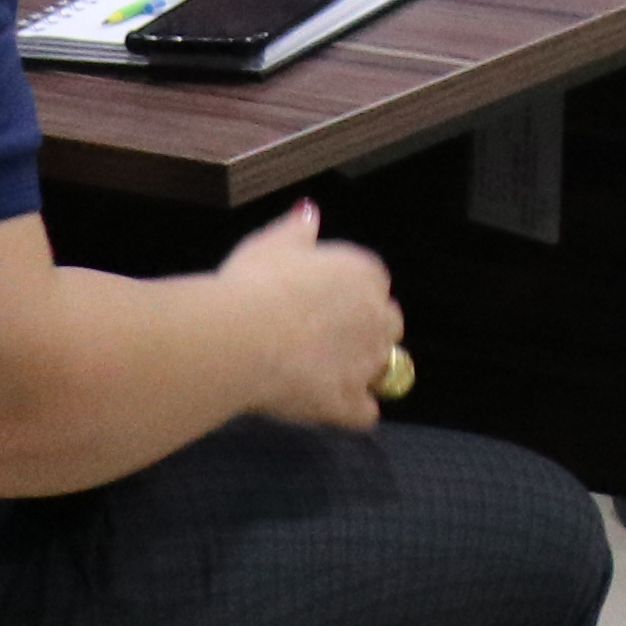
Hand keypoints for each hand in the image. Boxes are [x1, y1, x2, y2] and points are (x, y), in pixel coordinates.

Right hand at [221, 202, 404, 430]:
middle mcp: (377, 316)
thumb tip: (310, 212)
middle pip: (387, 326)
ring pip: (383, 368)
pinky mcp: (347, 401)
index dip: (349, 299)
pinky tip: (332, 410)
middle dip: (364, 334)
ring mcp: (366, 362)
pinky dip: (353, 412)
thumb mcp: (272, 244)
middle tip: (323, 343)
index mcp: (365, 274)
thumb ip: (298, 230)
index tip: (321, 307)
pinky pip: (365, 413)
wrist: (238, 337)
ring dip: (363, 372)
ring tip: (325, 377)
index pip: (374, 286)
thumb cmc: (251, 285)